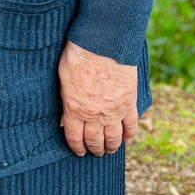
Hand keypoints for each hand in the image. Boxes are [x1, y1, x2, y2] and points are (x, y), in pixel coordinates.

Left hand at [57, 39, 138, 156]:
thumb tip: (66, 115)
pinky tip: (127, 138)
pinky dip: (130, 135)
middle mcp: (95, 115)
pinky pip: (131, 125)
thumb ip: (66, 99)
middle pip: (94, 141)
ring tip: (109, 149)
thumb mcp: (64, 77)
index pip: (74, 138)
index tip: (79, 151)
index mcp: (75, 108)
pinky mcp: (129, 102)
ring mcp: (114, 110)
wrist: (104, 42)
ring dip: (111, 147)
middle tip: (95, 151)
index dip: (77, 147)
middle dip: (94, 149)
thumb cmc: (79, 54)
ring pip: (113, 139)